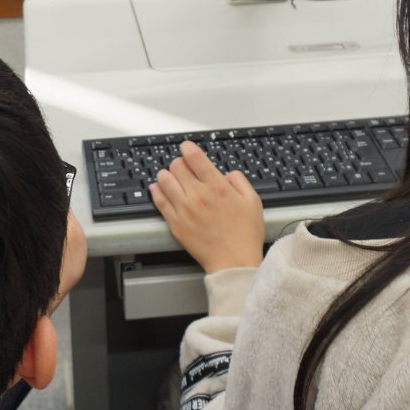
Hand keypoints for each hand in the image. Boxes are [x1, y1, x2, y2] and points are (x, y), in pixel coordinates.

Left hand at [150, 141, 264, 273]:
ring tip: (170, 176)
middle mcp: (198, 195)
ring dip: (166, 174)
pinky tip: (158, 189)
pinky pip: (159, 201)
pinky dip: (156, 191)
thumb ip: (239, 181)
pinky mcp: (175, 223)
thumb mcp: (253, 201)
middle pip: (177, 166)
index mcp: (217, 187)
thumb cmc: (245, 235)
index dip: (188, 148)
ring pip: (164, 180)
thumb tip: (228, 173)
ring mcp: (184, 209)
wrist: (233, 262)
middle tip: (183, 166)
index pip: (194, 157)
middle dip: (180, 162)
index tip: (187, 147)